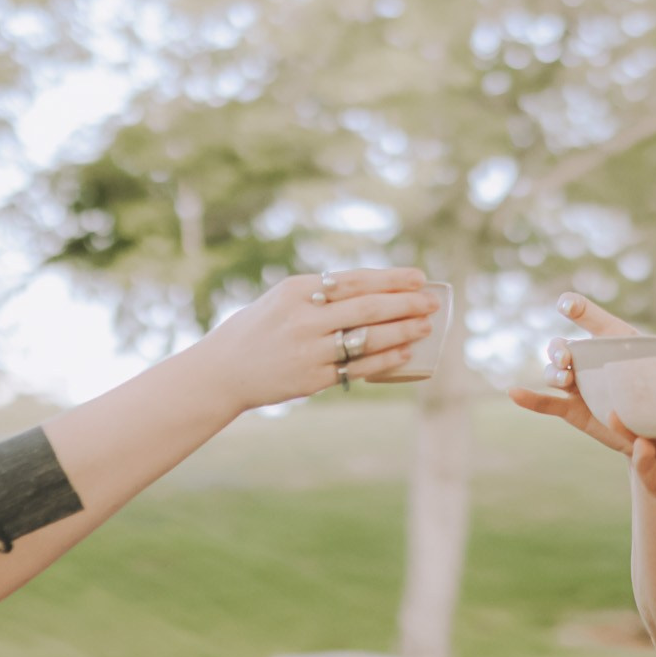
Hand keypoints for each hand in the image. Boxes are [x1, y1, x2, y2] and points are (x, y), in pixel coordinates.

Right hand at [200, 268, 439, 410]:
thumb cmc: (259, 328)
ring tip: (425, 325)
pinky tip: (405, 352)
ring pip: (367, 338)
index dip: (390, 279)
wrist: (224, 370)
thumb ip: (321, 293)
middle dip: (405, 303)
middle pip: (366, 308)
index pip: (354, 280)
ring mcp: (309, 350)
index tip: (418, 277)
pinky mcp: (313, 379)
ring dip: (402, 331)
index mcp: (296, 291)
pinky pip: (358, 368)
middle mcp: (303, 318)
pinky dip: (385, 359)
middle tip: (431, 301)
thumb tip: (375, 289)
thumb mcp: (282, 298)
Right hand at [506, 291, 655, 454]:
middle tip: (568, 355)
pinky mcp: (575, 411)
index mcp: (619, 344)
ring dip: (552, 371)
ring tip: (561, 378)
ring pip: (557, 373)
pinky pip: (548, 405)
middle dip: (561, 347)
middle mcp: (594, 362)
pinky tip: (513, 393)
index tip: (567, 304)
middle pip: (568, 346)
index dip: (578, 308)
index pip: (595, 319)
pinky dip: (530, 400)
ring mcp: (581, 386)